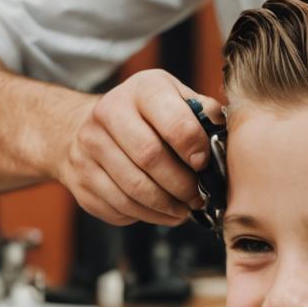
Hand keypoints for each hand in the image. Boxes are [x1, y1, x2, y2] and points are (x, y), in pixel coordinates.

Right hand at [56, 69, 223, 226]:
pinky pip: (118, 206)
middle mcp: (107, 114)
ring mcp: (87, 148)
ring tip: (184, 210)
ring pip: (132, 189)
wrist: (83, 127)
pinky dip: (145, 216)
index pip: (173, 121)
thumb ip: (202, 113)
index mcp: (140, 91)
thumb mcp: (174, 98)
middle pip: (150, 158)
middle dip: (181, 184)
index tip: (204, 164)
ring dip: (165, 206)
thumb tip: (227, 135)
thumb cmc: (144, 115)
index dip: (194, 147)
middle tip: (198, 197)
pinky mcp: (80, 180)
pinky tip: (160, 212)